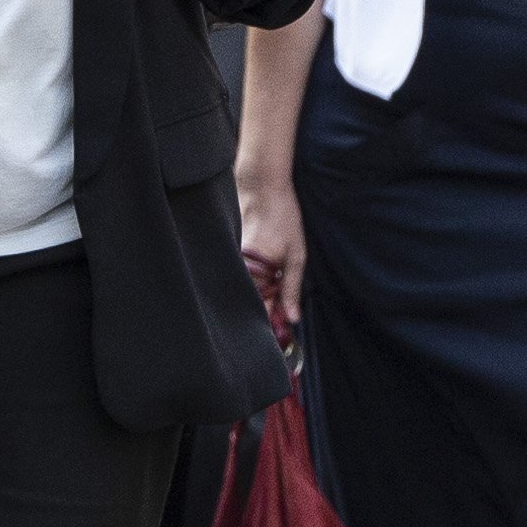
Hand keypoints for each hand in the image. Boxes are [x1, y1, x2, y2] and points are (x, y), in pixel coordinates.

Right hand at [236, 165, 303, 338]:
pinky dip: (252, 285)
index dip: (271, 324)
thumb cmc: (282, 218)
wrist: (261, 188)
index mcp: (256, 271)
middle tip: (281, 322)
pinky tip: (264, 281)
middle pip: (251, 303)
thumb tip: (292, 319)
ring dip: (259, 299)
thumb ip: (292, 288)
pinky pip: (241, 279)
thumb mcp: (296, 255)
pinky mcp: (231, 256)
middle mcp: (240, 269)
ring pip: (245, 292)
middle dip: (265, 314)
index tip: (280, 337)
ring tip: (274, 300)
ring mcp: (233, 262)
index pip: (260, 309)